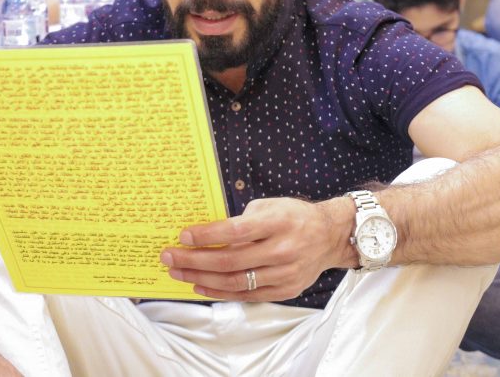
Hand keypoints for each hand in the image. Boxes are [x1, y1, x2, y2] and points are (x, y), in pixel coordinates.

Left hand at [160, 197, 352, 301]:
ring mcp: (285, 273)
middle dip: (194, 260)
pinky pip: (247, 295)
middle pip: (230, 260)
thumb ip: (242, 220)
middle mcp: (283, 249)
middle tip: (169, 257)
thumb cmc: (294, 216)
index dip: (208, 235)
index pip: (236, 231)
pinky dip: (221, 291)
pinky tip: (201, 286)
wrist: (330, 236)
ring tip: (179, 273)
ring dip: (201, 279)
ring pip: (236, 282)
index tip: (183, 236)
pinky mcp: (285, 290)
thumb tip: (207, 234)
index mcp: (279, 222)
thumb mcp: (271, 206)